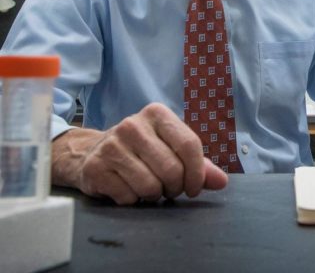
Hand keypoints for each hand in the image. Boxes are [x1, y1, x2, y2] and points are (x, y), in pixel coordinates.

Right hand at [51, 103, 227, 204]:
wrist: (91, 153)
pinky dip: (133, 201)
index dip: (197, 173)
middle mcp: (132, 125)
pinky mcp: (95, 168)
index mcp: (157, 114)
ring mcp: (111, 146)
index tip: (194, 188)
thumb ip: (199, 165)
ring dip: (155, 196)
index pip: (189, 144)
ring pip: (150, 186)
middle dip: (176, 188)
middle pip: (171, 169)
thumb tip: (222, 181)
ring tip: (149, 188)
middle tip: (170, 189)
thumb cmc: (141, 151)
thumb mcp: (170, 148)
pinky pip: (128, 197)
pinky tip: (127, 189)